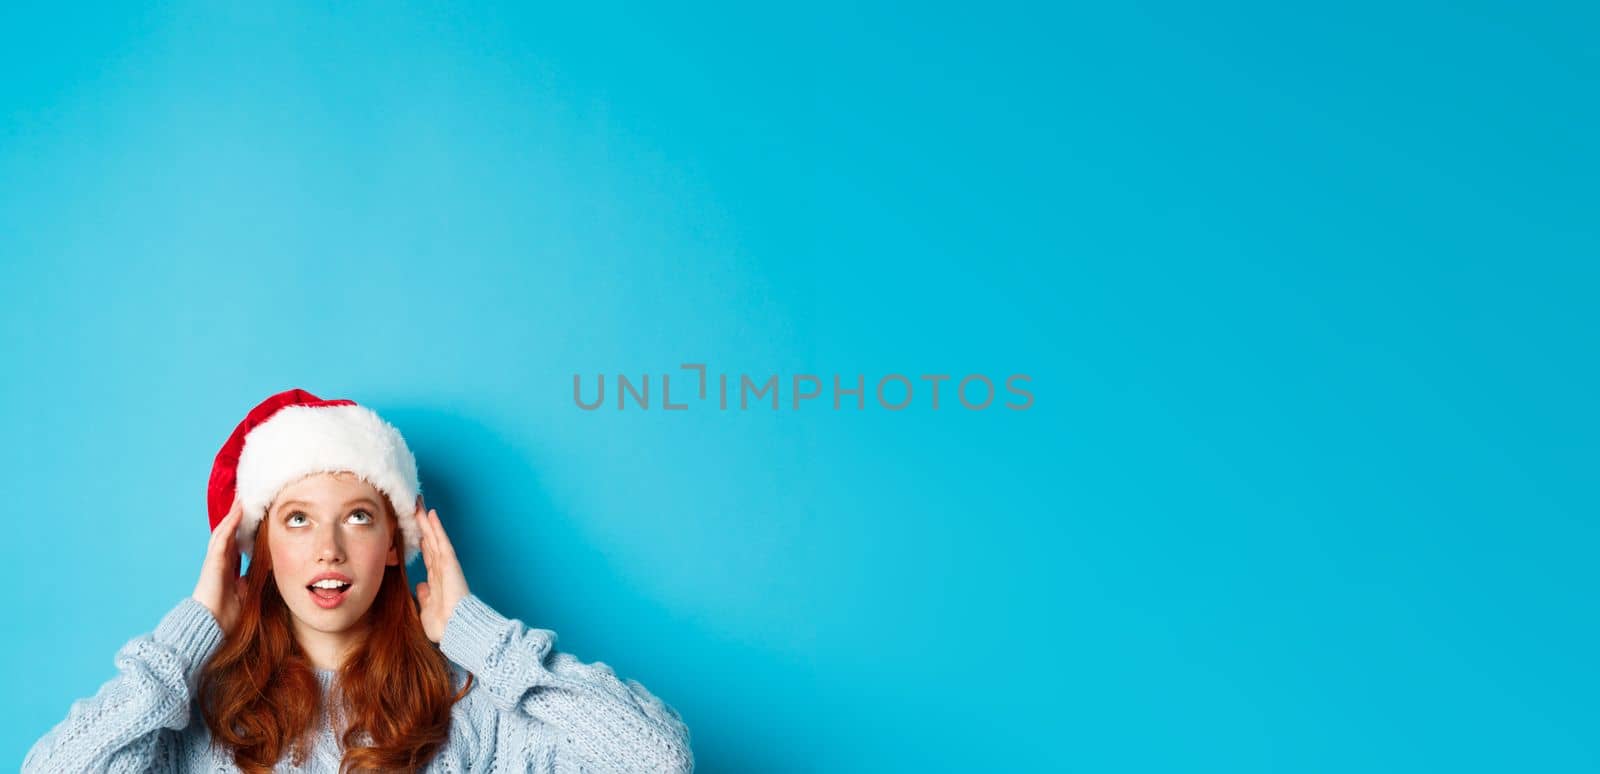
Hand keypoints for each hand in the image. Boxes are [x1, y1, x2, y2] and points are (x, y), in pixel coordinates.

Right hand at [192, 497, 246, 633]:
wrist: (210, 627)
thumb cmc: (226, 616)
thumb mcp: (245, 596)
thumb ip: (251, 582)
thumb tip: (264, 571)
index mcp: (228, 570)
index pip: (237, 545)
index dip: (244, 531)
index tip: (254, 518)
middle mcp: (220, 563)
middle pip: (229, 534)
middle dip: (237, 518)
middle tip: (246, 500)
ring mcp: (215, 561)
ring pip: (224, 532)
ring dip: (233, 515)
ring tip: (241, 499)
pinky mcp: (213, 563)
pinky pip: (222, 539)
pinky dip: (230, 524)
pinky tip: (237, 512)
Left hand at [414, 495, 469, 643]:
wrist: (456, 630)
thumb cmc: (444, 625)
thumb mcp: (427, 609)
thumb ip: (425, 596)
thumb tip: (421, 585)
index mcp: (436, 579)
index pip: (427, 554)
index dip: (421, 540)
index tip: (414, 528)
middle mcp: (441, 568)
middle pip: (429, 540)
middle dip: (421, 524)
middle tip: (414, 506)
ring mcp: (446, 564)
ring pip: (434, 536)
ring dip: (426, 520)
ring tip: (418, 503)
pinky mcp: (449, 563)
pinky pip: (441, 541)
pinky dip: (436, 527)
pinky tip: (431, 514)